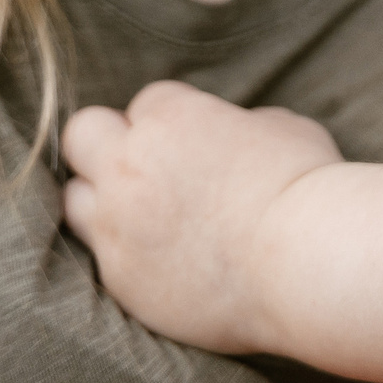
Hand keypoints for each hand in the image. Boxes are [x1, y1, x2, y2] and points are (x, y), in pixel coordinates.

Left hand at [60, 79, 345, 353]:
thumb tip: (232, 135)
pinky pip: (103, 258)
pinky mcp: (122, 279)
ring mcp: (118, 225)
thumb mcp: (282, 126)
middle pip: (82, 133)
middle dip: (107, 143)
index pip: (146, 102)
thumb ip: (240, 122)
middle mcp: (129, 166)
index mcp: (168, 118)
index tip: (195, 145)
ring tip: (140, 217)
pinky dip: (126, 254)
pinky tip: (160, 261)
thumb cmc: (306, 187)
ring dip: (102, 201)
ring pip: (75, 199)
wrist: (305, 265)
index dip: (172, 122)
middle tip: (144, 168)